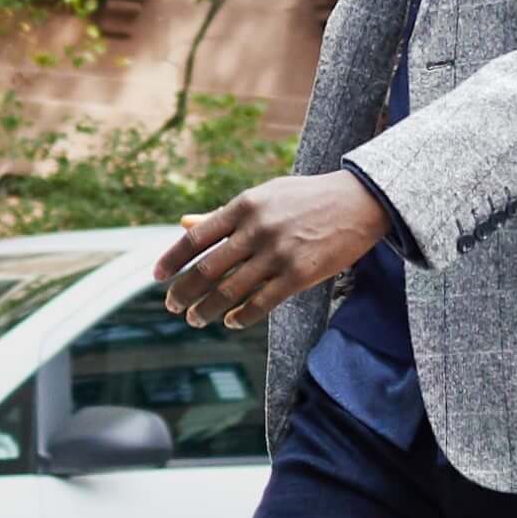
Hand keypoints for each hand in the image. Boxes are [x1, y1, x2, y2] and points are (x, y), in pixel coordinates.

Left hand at [154, 174, 389, 327]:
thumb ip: (223, 215)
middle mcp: (257, 229)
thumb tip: (183, 223)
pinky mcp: (300, 274)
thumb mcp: (263, 196)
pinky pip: (261, 302)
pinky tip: (229, 321)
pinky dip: (240, 316)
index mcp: (245, 205)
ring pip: (231, 290)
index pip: (196, 237)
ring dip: (207, 309)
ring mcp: (278, 253)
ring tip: (195, 319)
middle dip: (184, 291)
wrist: (359, 201)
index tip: (158, 277)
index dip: (172, 259)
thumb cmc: (306, 198)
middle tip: (172, 306)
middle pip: (208, 269)